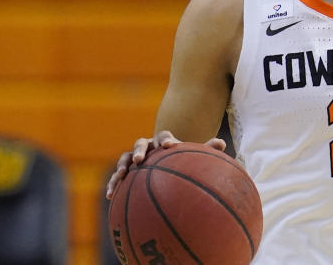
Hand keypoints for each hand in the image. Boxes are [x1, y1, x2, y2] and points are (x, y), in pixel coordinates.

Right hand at [105, 130, 226, 198]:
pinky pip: (117, 178)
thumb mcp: (193, 159)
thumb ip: (206, 151)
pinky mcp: (126, 173)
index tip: (170, 145)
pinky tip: (110, 196)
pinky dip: (113, 184)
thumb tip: (222, 143)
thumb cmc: (183, 165)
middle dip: (138, 150)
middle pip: (140, 143)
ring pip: (124, 158)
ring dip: (122, 165)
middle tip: (139, 159)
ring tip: (120, 176)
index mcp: (164, 142)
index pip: (164, 136)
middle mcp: (147, 148)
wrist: (167, 170)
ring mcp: (135, 160)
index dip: (166, 139)